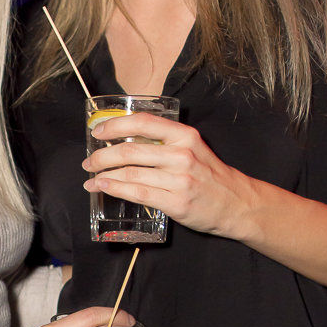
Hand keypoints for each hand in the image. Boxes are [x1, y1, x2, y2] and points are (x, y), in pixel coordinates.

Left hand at [83, 112, 253, 239]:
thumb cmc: (210, 175)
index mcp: (185, 136)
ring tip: (92, 177)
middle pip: (130, 151)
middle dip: (102, 156)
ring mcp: (179, 180)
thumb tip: (125, 138)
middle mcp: (182, 155)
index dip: (115, 125)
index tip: (98, 131)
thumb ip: (165, 141)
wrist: (237, 203)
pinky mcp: (176, 203)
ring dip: (104, 175)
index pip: (142, 123)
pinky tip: (104, 187)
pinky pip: (138, 194)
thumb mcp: (193, 148)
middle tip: (89, 162)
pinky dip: (116, 189)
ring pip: (130, 173)